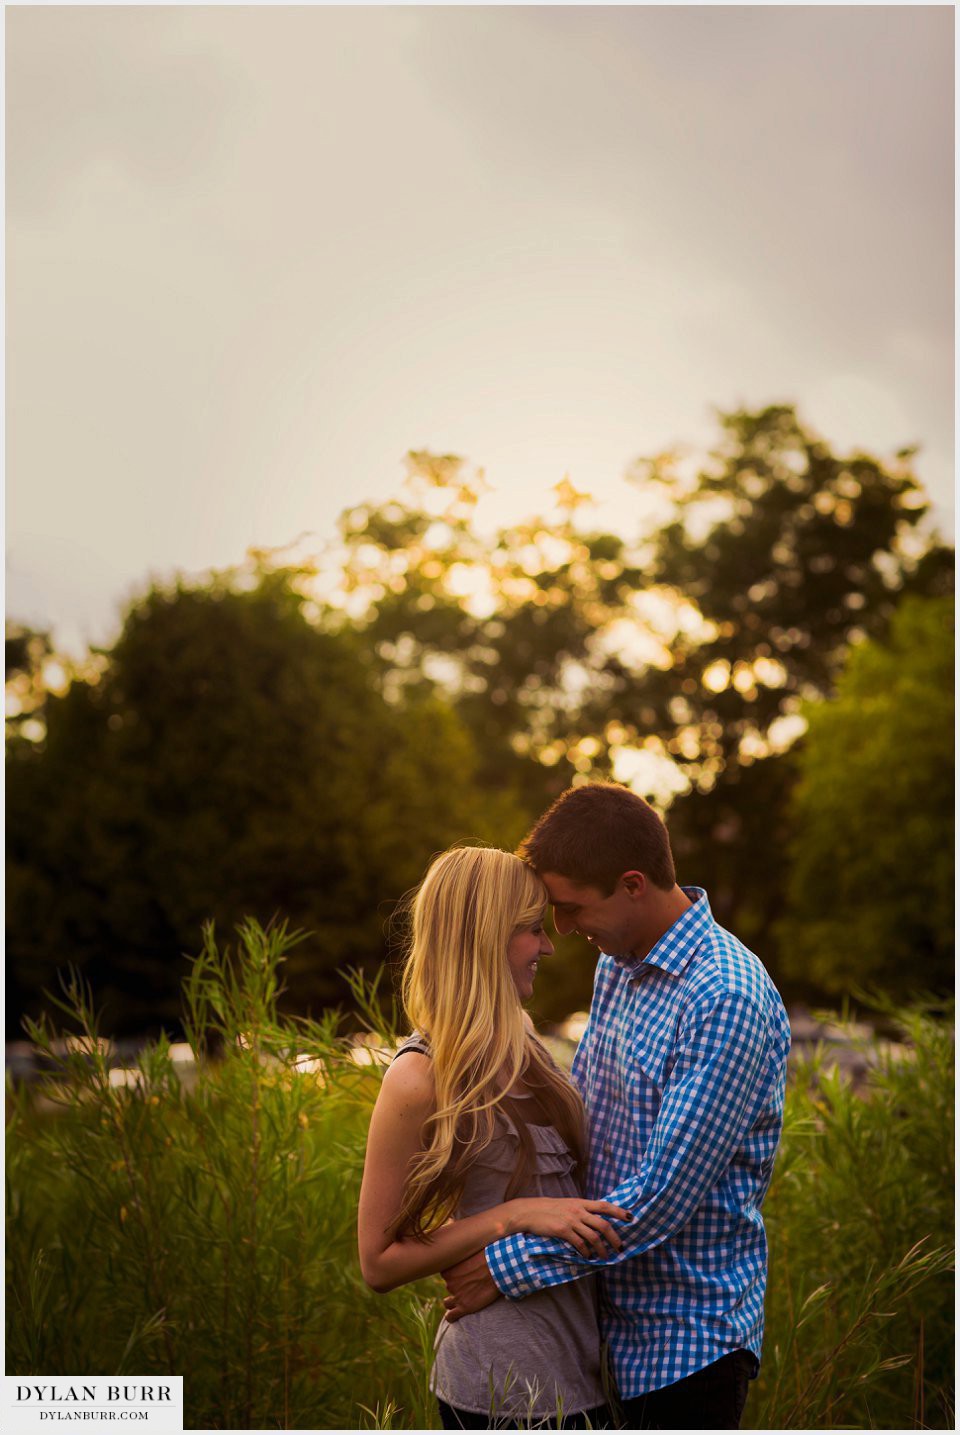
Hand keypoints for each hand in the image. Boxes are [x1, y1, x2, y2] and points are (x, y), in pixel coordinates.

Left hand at [441, 1249, 498, 1322]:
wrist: (498, 1270)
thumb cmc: (488, 1257)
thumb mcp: (471, 1252)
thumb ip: (464, 1257)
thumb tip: (468, 1256)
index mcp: (449, 1268)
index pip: (446, 1274)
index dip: (455, 1275)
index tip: (464, 1274)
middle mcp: (449, 1282)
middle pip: (449, 1287)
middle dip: (456, 1288)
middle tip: (470, 1285)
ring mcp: (456, 1295)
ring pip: (448, 1303)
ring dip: (453, 1302)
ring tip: (464, 1300)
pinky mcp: (464, 1307)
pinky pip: (450, 1316)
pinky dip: (451, 1317)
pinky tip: (454, 1317)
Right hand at [508, 1197, 632, 1257]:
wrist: (530, 1211)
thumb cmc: (550, 1209)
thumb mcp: (568, 1204)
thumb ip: (582, 1210)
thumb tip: (596, 1218)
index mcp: (581, 1202)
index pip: (604, 1206)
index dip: (618, 1212)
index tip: (630, 1218)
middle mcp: (578, 1210)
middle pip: (603, 1224)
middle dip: (614, 1238)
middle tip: (620, 1248)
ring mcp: (571, 1220)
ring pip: (594, 1237)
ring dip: (602, 1249)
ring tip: (604, 1257)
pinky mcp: (562, 1230)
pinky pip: (580, 1244)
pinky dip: (586, 1252)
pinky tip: (588, 1257)